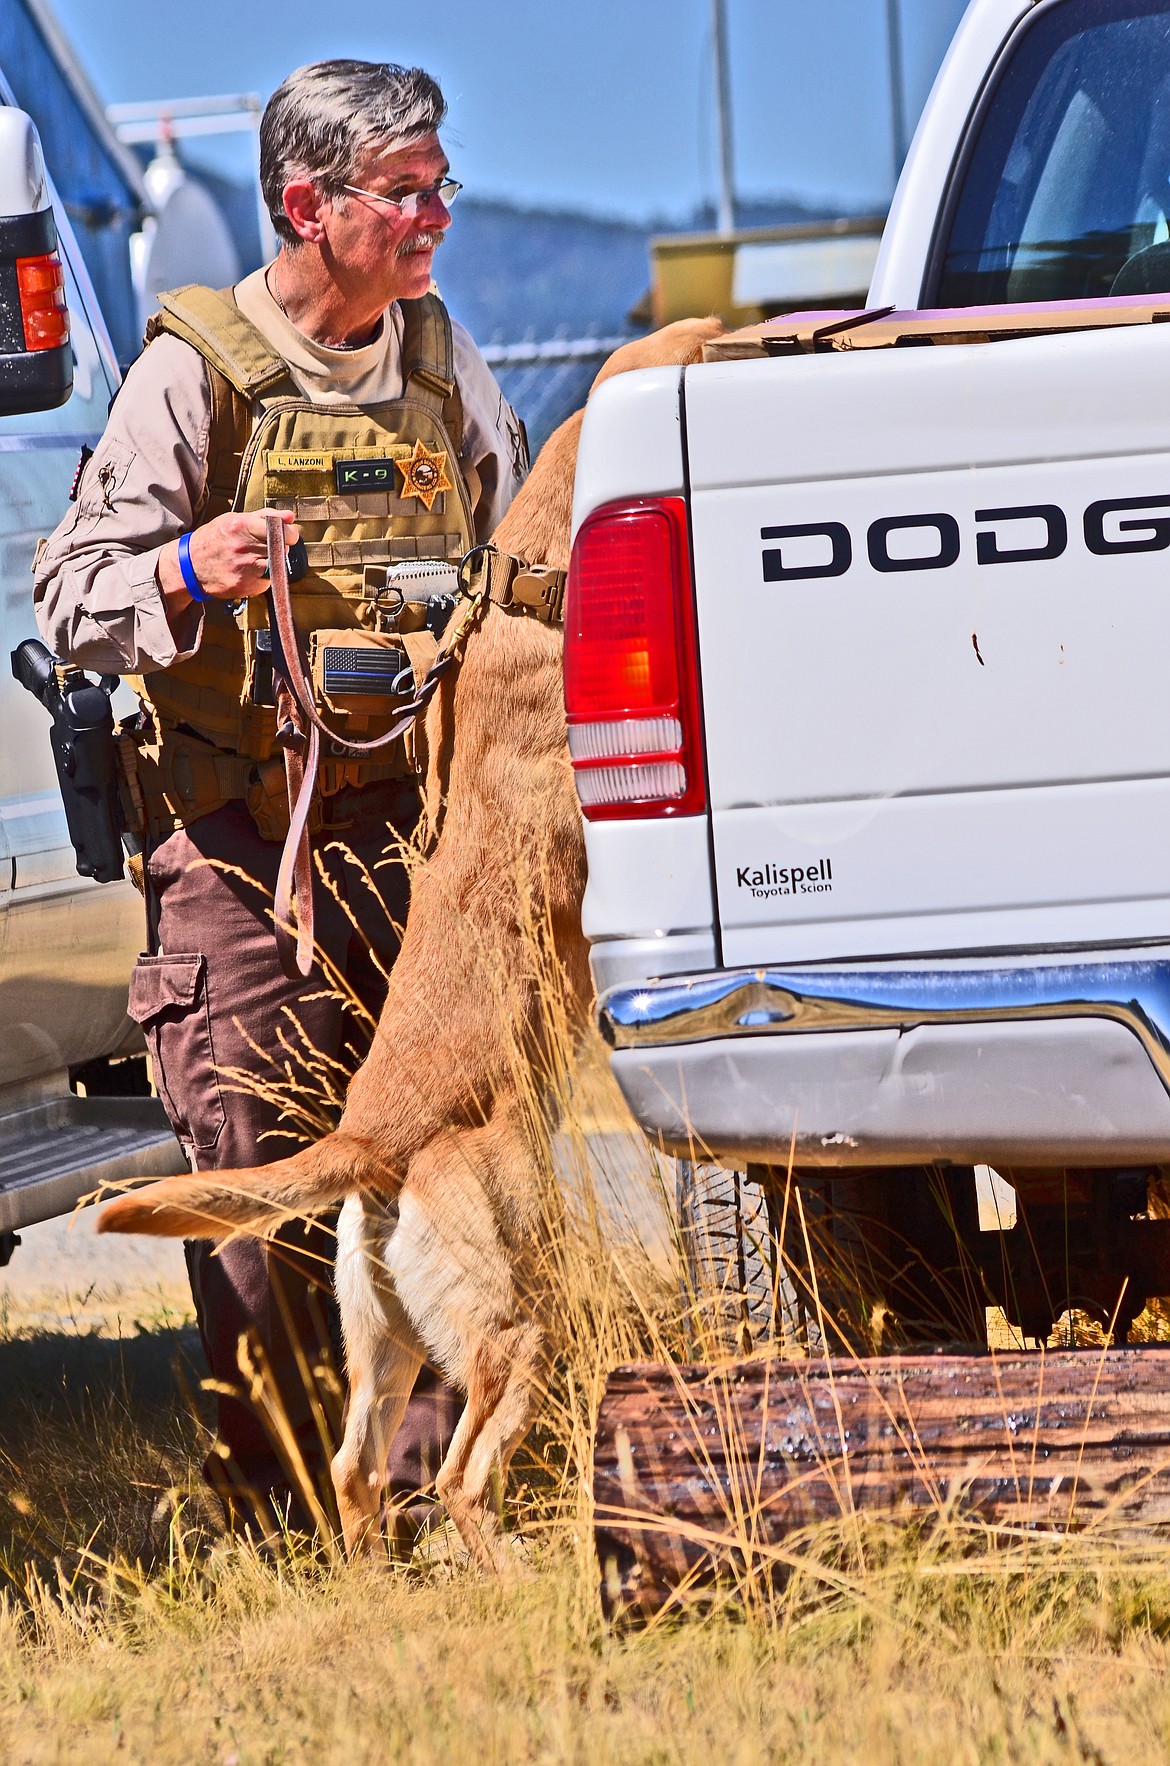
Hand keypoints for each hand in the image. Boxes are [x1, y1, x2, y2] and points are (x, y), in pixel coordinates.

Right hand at [158, 509, 300, 613]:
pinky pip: (267, 581)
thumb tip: (290, 517)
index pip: (280, 531)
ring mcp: (244, 569)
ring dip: (274, 563)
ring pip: (277, 566)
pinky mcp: (245, 586)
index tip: (288, 535)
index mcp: (240, 526)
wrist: (190, 566)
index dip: (288, 534)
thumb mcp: (234, 520)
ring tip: (257, 558)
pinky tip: (250, 571)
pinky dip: (264, 577)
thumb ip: (265, 516)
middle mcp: (243, 547)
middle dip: (279, 547)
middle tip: (266, 546)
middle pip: (281, 549)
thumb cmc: (214, 539)